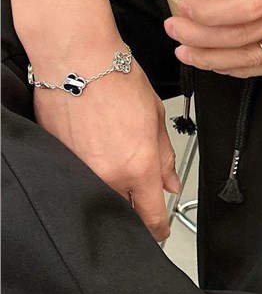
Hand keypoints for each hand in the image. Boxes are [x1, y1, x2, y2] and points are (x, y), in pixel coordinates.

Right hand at [32, 44, 181, 242]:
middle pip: (124, 212)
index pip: (151, 217)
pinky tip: (94, 149)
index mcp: (138, 167)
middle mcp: (107, 175)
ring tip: (115, 160)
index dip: (159, 230)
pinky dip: (88, 171)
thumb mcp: (155, 119)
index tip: (161, 233)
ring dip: (111, 189)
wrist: (77, 59)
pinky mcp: (58, 158)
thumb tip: (170, 183)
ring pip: (100, 195)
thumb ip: (164, 157)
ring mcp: (79, 170)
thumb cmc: (116, 79)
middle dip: (135, 210)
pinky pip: (78, 176)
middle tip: (140, 196)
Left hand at [163, 0, 261, 76]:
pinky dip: (247, 69)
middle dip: (204, 41)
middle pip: (248, 38)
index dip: (212, 14)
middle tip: (174, 32)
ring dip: (219, 61)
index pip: (251, 6)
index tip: (184, 8)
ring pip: (261, 58)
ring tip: (188, 54)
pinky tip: (223, 65)